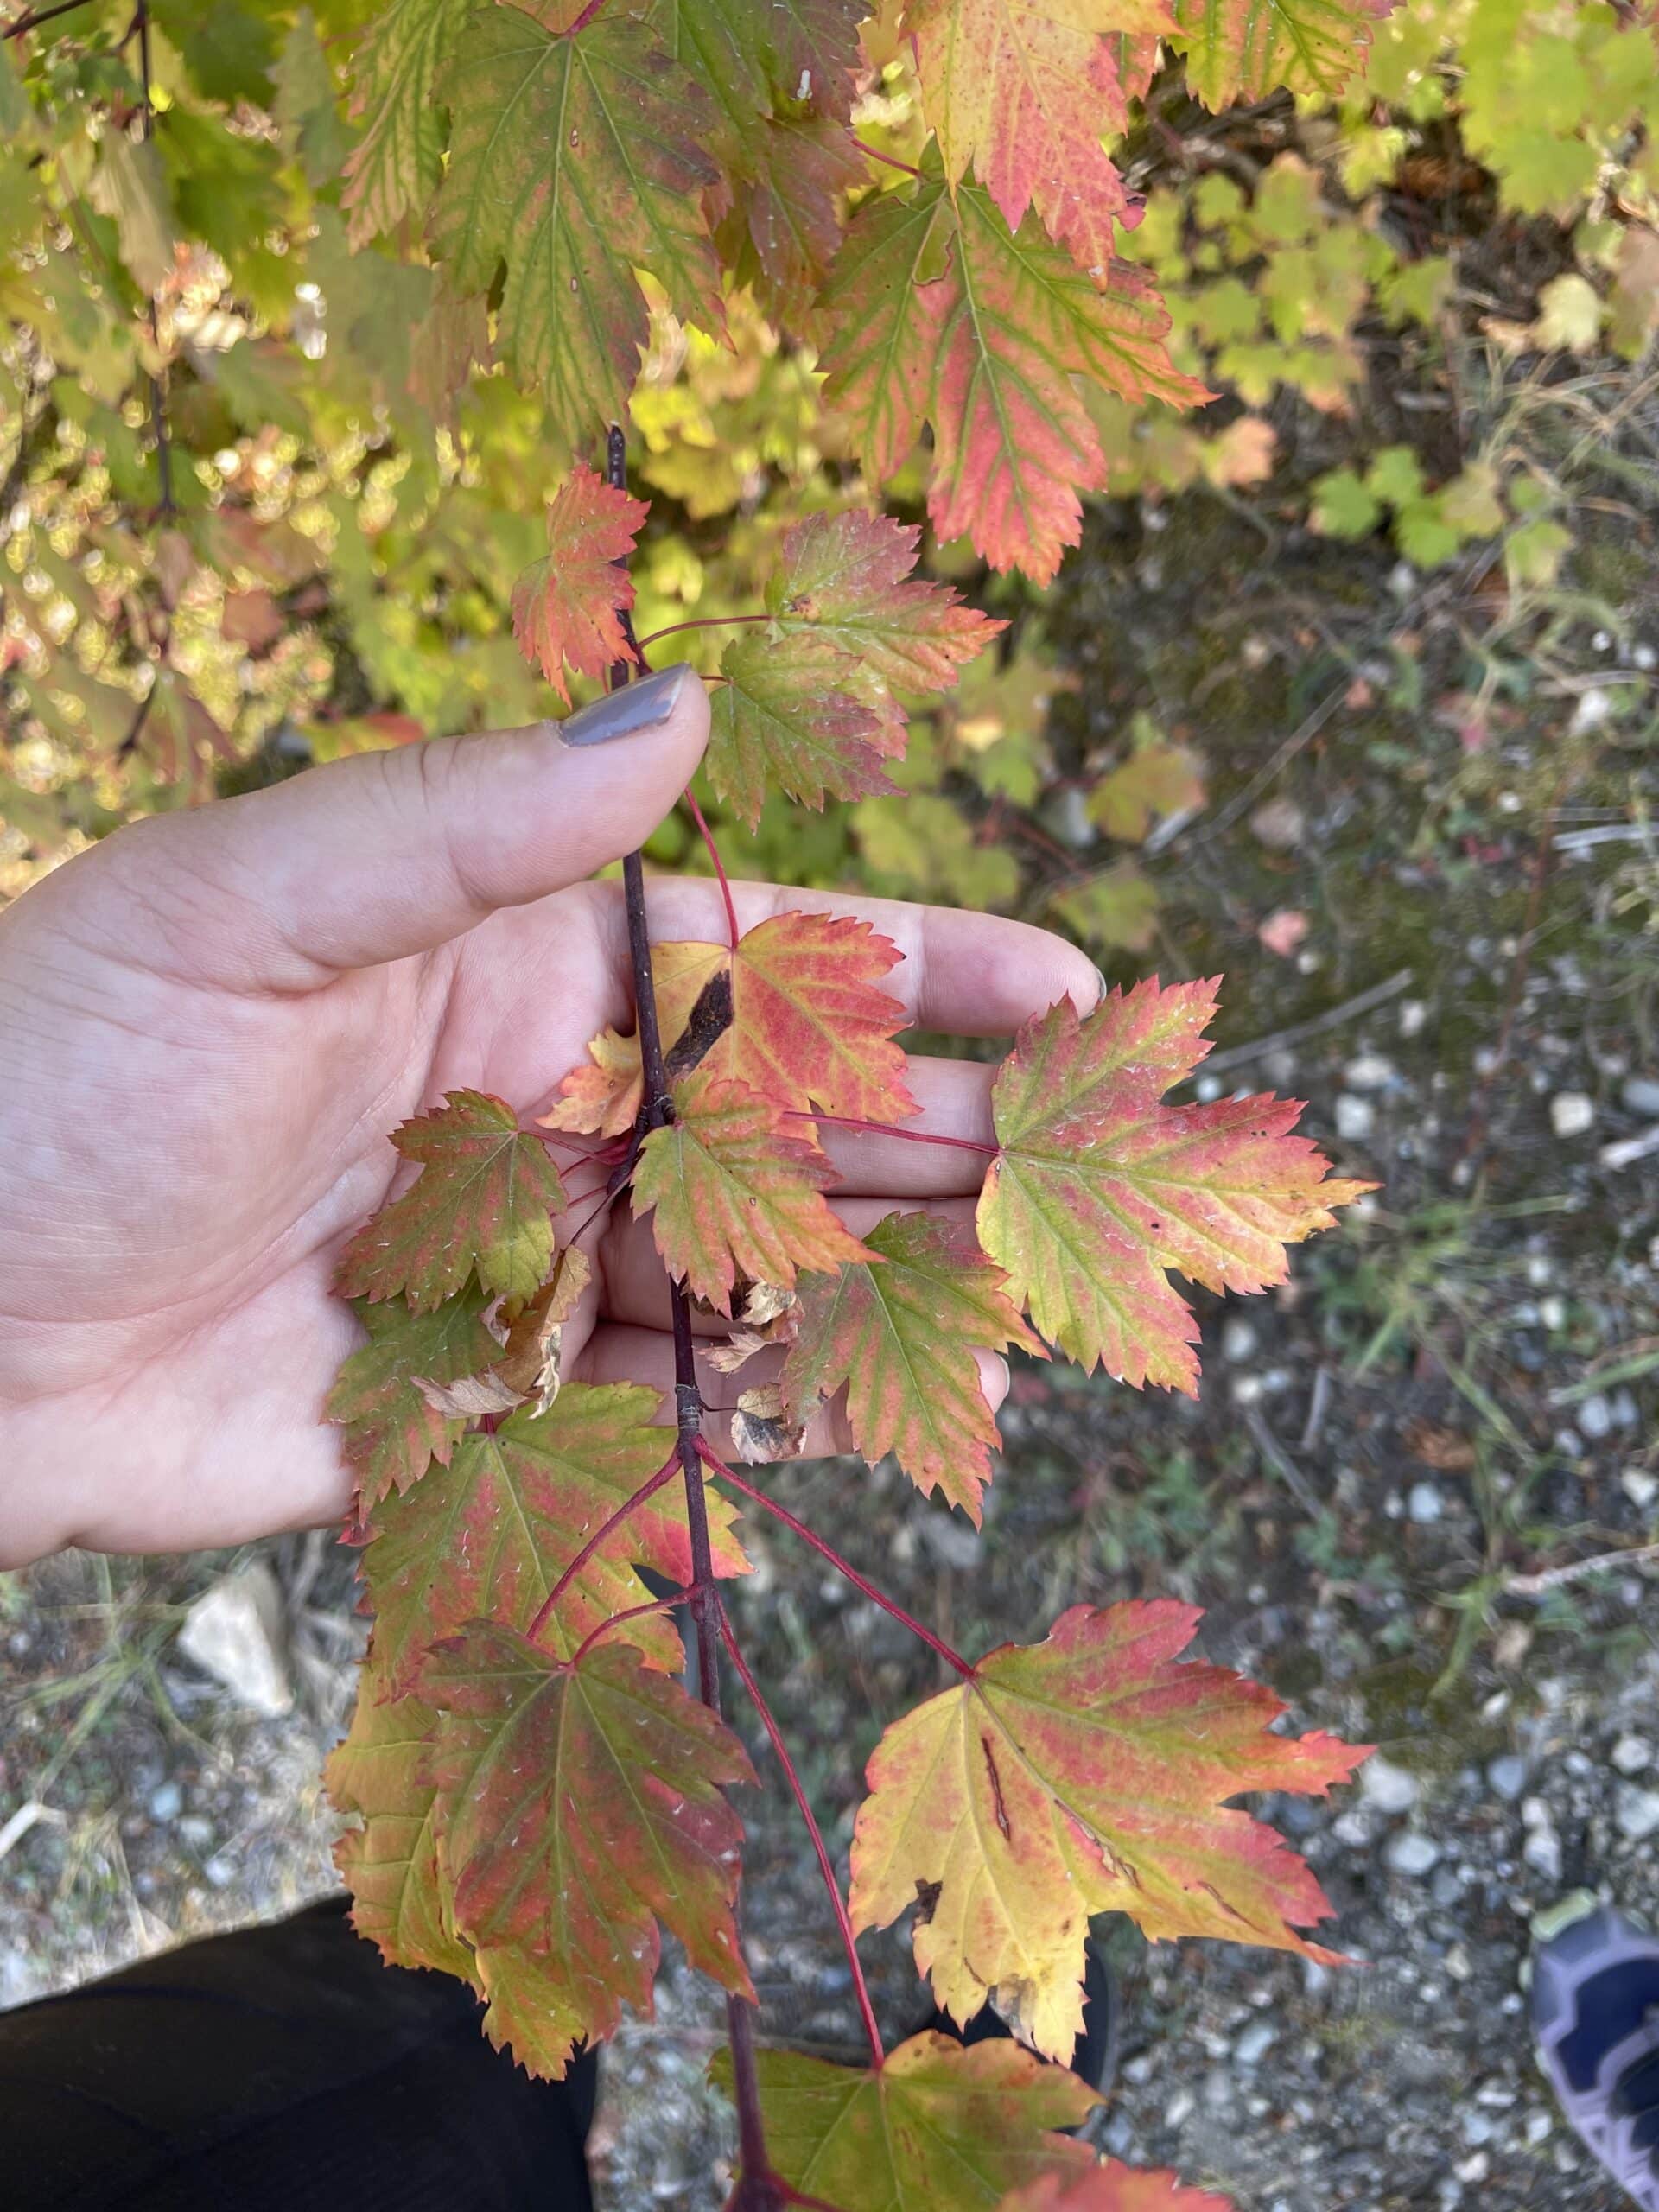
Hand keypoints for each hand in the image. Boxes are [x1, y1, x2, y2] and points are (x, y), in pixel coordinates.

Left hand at [0, 668, 1099, 1564]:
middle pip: (787, 1121)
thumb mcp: (254, 906)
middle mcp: (544, 1108)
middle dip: (943, 1136)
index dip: (919, 969)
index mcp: (512, 963)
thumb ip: (474, 822)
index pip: (756, 954)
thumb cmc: (63, 1079)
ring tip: (1011, 1310)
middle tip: (1092, 1168)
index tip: (1070, 991)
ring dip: (873, 1284)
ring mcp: (528, 1261)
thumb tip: (682, 711)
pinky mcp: (490, 1405)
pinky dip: (743, 1412)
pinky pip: (653, 1406)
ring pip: (745, 1270)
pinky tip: (833, 1415)